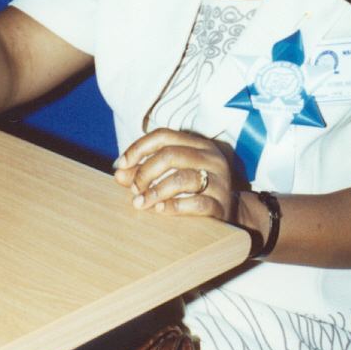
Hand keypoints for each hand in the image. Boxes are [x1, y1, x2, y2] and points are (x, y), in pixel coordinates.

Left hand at [114, 128, 234, 221]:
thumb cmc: (195, 191)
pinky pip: (196, 203)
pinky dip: (174, 207)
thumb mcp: (172, 176)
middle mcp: (211, 158)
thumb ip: (146, 173)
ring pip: (182, 178)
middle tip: (134, 190)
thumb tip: (119, 174)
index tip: (122, 164)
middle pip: (170, 154)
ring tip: (141, 203)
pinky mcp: (221, 204)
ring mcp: (219, 181)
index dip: (139, 147)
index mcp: (198, 145)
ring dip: (155, 191)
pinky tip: (159, 210)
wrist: (231, 214)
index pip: (164, 135)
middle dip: (145, 172)